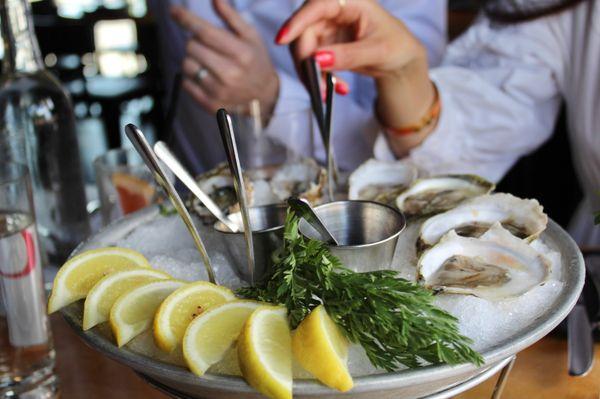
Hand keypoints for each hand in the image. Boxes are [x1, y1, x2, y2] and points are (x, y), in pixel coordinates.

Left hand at [172, 0, 279, 117]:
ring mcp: (219, 90)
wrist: (265, 97)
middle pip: (192, 46)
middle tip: (207, 45)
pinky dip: (191, 77)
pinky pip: (186, 83)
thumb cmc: (256, 61)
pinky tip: (205, 76)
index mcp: (241, 53)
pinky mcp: (210, 104)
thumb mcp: (250, 36)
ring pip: (186, 65)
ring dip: (192, 59)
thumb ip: (231, 17)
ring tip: (207, 62)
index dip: (186, 19)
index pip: (205, 32)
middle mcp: (230, 73)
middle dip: (195, 41)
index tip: (174, 11)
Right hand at [276, 0, 436, 156]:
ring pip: (303, 51)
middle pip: (303, 32)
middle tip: (317, 87)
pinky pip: (311, 63)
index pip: (317, 5)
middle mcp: (333, 12)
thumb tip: (318, 60)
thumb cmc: (396, 46)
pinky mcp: (323, 46)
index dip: (297, 21)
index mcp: (350, 1)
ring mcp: (326, 29)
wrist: (400, 59)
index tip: (283, 39)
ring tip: (330, 92)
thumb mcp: (378, 51)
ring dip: (312, 75)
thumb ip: (349, 55)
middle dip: (306, 62)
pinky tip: (338, 87)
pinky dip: (320, 79)